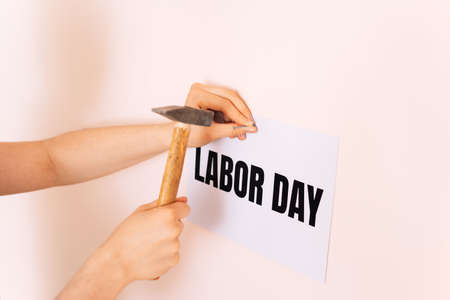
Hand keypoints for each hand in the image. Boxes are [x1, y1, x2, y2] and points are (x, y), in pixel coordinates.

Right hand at [56, 197, 189, 299]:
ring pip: (175, 240)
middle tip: (151, 231)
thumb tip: (180, 199)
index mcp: (167, 215)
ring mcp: (175, 247)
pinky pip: (172, 253)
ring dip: (166, 241)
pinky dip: (164, 254)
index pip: (185, 208)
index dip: (177, 210)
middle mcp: (174, 230)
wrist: (117, 261)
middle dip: (168, 226)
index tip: (170, 214)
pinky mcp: (173, 260)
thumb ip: (162, 203)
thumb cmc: (125, 237)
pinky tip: (151, 253)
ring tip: (148, 243)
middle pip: (179, 224)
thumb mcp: (140, 211)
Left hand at [185, 83, 257, 146]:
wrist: (177, 135)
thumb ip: (232, 130)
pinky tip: (234, 124)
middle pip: (230, 97)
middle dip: (242, 113)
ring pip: (230, 98)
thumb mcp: (211, 133)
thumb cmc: (186, 133)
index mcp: (197, 95)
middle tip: (249, 124)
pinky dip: (232, 113)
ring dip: (238, 113)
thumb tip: (248, 128)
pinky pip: (225, 101)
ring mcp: (204, 90)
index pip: (225, 104)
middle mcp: (200, 89)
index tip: (248, 124)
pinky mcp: (208, 95)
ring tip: (241, 128)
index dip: (239, 116)